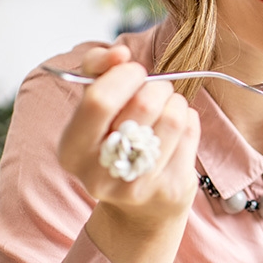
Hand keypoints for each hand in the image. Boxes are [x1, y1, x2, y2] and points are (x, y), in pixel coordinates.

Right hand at [57, 45, 200, 262]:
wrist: (139, 209)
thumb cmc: (115, 142)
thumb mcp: (94, 109)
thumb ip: (97, 70)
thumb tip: (118, 53)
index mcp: (72, 151)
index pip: (99, 100)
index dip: (124, 76)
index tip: (134, 70)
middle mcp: (100, 174)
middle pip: (144, 105)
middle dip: (156, 87)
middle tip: (156, 91)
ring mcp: (138, 186)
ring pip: (173, 116)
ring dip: (175, 101)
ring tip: (168, 107)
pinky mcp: (171, 188)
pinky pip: (191, 131)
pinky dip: (189, 119)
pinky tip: (178, 128)